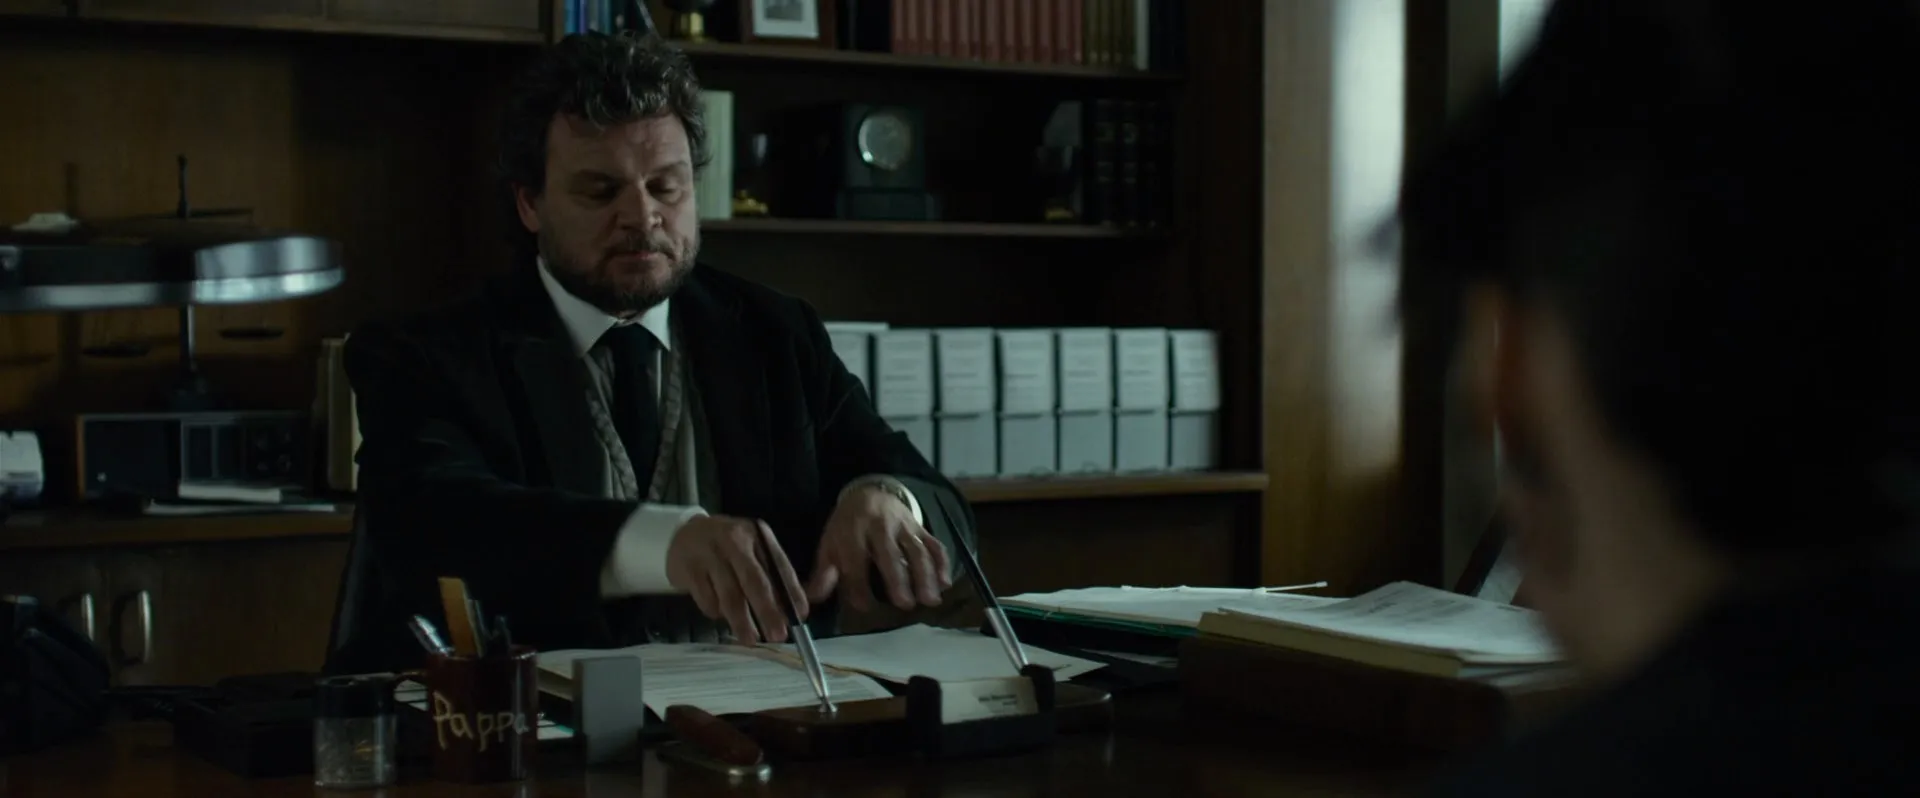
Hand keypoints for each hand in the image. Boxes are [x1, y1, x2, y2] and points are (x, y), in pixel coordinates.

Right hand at [664, 515, 807, 643]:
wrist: (684, 534)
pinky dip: (716, 612)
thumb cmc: (727, 549)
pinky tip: (719, 614)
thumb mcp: (752, 551)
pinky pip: (707, 600)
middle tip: (777, 635)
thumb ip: (774, 575)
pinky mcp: (688, 568)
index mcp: (757, 534)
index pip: (779, 565)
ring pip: (729, 595)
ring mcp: (709, 553)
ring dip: (741, 621)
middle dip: (768, 611)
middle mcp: (734, 540)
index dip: (791, 592)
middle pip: (754, 581)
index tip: (800, 616)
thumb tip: (798, 609)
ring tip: (750, 639)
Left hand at [807, 485, 951, 611]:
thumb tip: (811, 599)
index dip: (858, 585)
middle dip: (898, 579)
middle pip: (889, 553)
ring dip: (926, 575)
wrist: (869, 493)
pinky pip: (934, 544)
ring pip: (917, 550)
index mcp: (852, 534)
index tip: (864, 607)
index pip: (855, 561)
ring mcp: (903, 527)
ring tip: (930, 600)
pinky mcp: (920, 528)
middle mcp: (879, 528)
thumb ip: (824, 574)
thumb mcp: (830, 546)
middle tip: (905, 605)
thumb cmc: (847, 528)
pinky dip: (942, 563)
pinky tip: (945, 583)